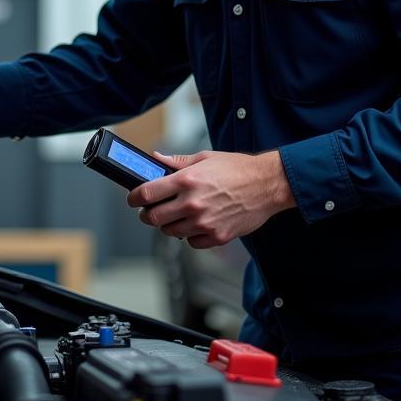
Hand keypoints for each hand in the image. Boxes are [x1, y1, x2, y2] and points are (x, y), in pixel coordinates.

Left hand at [128, 149, 294, 248]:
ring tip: (175, 216)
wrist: (267, 185)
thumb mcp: (205, 158)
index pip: (147, 193)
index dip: (134, 198)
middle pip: (153, 218)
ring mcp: (204, 222)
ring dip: (168, 225)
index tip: (133, 199)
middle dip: (147, 215)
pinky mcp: (217, 237)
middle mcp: (192, 203)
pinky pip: (192, 242)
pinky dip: (189, 235)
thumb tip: (157, 158)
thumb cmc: (238, 169)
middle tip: (150, 211)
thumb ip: (178, 162)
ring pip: (170, 232)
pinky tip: (196, 224)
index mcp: (187, 180)